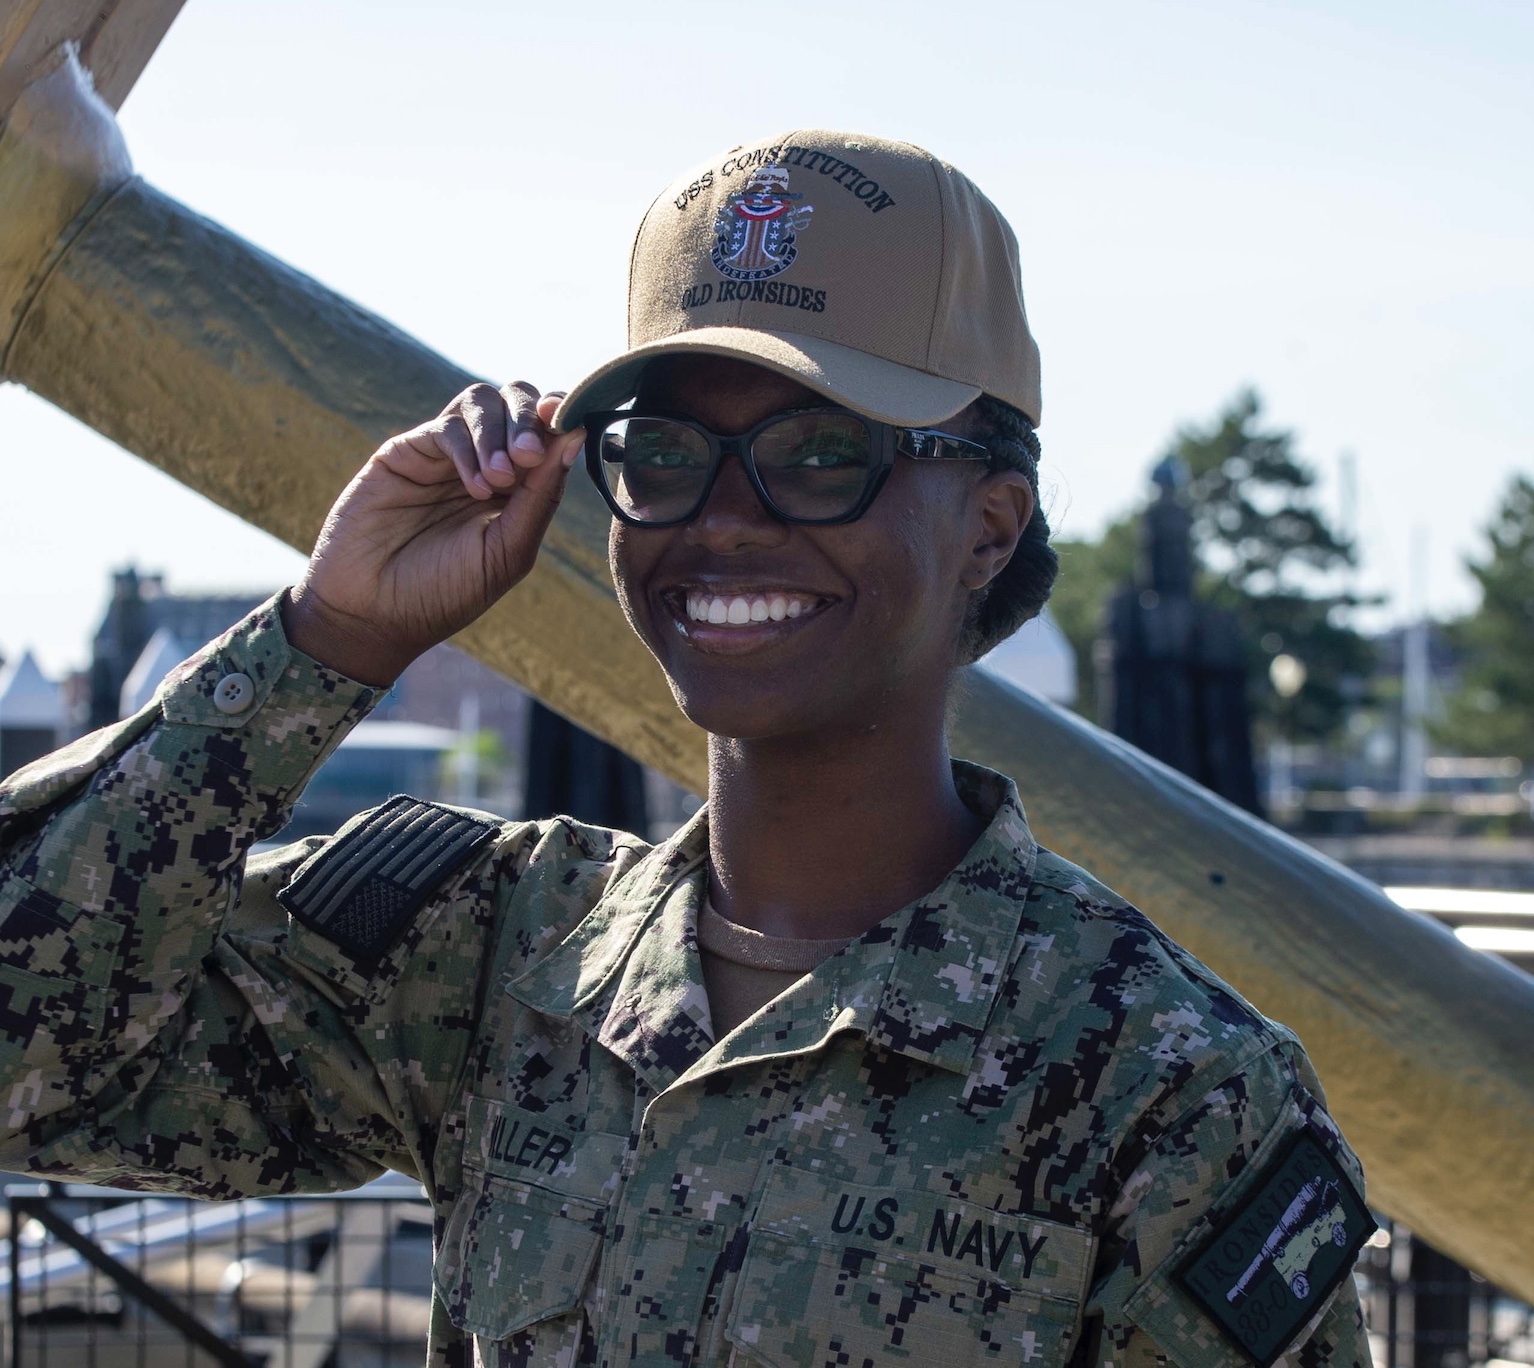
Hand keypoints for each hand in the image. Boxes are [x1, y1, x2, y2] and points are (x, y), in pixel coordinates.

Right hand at [283, 382, 584, 684]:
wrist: (372, 614)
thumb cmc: (444, 593)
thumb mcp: (508, 551)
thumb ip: (543, 495)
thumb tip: (578, 435)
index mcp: (519, 488)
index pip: (550, 432)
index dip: (564, 417)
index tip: (572, 423)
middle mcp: (485, 462)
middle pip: (518, 400)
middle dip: (531, 418)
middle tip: (529, 455)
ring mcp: (445, 455)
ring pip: (482, 401)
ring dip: (500, 430)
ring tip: (500, 477)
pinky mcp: (406, 452)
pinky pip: (446, 426)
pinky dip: (467, 449)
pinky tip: (474, 488)